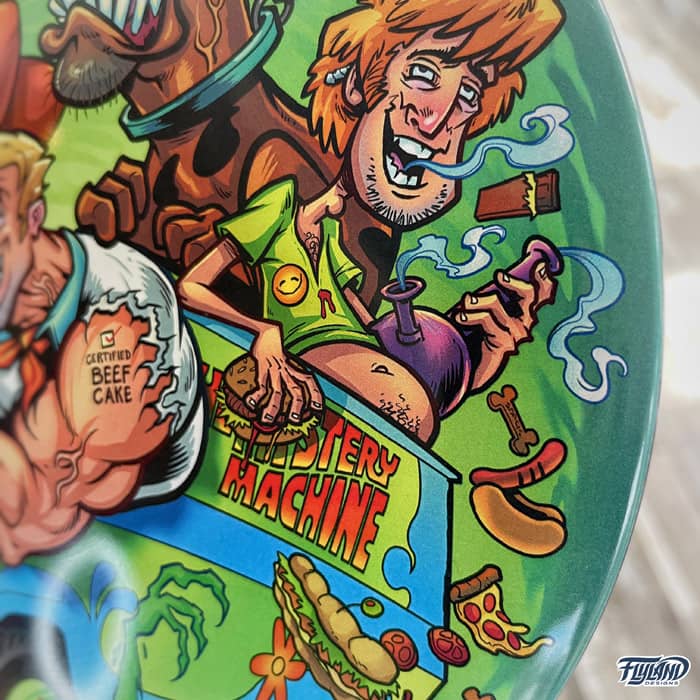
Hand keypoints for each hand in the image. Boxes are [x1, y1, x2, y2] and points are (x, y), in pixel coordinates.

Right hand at [246, 325, 323, 424]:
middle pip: (296, 390)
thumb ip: (289, 375)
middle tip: (294, 421)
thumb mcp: (287, 362)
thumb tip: (290, 391)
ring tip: (267, 420)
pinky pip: (260, 384)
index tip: (318, 409)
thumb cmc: (276, 349)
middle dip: (297, 406)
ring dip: (273, 407)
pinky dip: (256, 395)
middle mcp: (287, 371)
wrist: (267, 331)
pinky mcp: (262, 368)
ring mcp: (275, 370)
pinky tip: (251, 403)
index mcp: (295, 369)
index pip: (309, 382)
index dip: (315, 395)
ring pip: (277, 392)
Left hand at [455, 262, 555, 390]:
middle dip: (513, 282)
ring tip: (465, 303)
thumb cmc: (473, 335)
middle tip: (498, 275)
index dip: (545, 279)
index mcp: (523, 313)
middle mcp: (525, 323)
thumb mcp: (483, 312)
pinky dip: (471, 316)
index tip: (539, 265)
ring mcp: (516, 334)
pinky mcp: (504, 344)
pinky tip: (460, 317)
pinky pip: (487, 320)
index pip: (543, 294)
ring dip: (477, 301)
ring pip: (497, 304)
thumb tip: (495, 276)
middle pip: (530, 294)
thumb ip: (492, 297)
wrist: (466, 367)